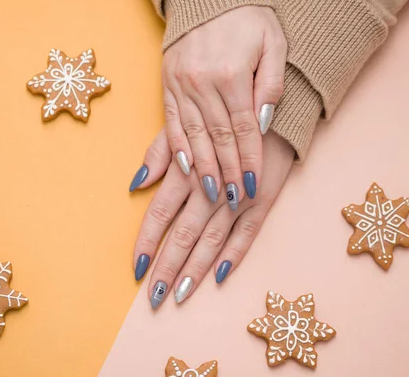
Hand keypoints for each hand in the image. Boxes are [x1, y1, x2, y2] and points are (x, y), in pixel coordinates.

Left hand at [132, 128, 293, 307]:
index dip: (146, 242)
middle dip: (167, 268)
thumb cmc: (223, 120)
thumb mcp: (188, 126)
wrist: (273, 110)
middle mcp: (209, 188)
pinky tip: (220, 276)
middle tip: (155, 298)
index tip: (136, 268)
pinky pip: (246, 234)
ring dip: (195, 269)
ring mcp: (237, 198)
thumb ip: (160, 153)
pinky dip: (233, 255)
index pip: (159, 214)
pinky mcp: (262, 201)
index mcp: (186, 171)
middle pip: (182, 235)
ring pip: (212, 240)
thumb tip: (135, 183)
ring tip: (180, 295)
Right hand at [162, 5, 286, 209]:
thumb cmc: (246, 17)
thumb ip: (270, 84)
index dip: (249, 160)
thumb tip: (263, 123)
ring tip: (209, 194)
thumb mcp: (273, 42)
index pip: (243, 129)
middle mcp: (203, 83)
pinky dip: (176, 149)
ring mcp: (182, 86)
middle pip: (217, 139)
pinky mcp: (168, 85)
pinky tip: (183, 170)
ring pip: (192, 136)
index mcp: (232, 74)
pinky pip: (171, 123)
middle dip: (227, 173)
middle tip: (232, 200)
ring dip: (203, 168)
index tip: (252, 187)